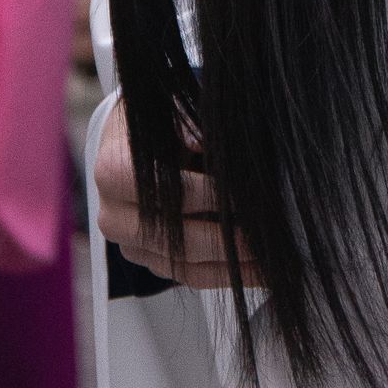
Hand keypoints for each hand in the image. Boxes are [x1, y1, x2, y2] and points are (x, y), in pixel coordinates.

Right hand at [93, 102, 260, 288]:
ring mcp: (130, 245)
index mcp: (112, 172)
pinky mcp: (149, 262)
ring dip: (235, 263)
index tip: (245, 193)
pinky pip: (190, 276)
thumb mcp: (171, 111)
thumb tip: (204, 142)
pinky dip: (228, 274)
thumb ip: (188, 125)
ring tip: (274, 257)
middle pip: (178, 237)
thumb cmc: (159, 124)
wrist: (133, 144)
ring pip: (187, 264)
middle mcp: (113, 216)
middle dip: (229, 236)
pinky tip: (260, 269)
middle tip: (270, 230)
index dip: (207, 195)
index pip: (165, 191)